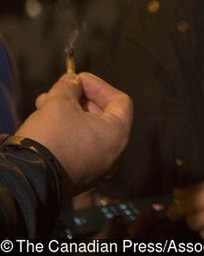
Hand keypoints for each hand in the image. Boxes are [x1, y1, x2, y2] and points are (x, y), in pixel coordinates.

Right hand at [17, 72, 132, 191]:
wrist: (29, 179)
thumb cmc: (53, 136)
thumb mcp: (59, 102)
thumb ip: (69, 86)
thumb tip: (72, 81)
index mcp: (118, 134)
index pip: (120, 101)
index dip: (99, 86)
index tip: (78, 78)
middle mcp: (114, 153)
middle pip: (103, 116)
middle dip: (79, 99)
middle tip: (60, 90)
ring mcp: (97, 168)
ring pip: (87, 132)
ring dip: (68, 114)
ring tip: (44, 103)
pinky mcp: (79, 177)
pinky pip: (78, 148)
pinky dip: (66, 133)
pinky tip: (46, 123)